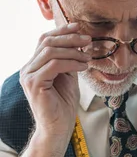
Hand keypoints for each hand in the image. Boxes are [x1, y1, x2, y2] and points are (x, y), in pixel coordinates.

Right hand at [20, 23, 90, 139]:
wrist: (58, 128)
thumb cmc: (63, 106)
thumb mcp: (68, 78)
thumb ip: (69, 61)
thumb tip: (79, 44)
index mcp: (34, 65)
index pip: (45, 40)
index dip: (62, 31)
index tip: (79, 28)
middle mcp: (28, 69)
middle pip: (47, 42)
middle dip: (70, 38)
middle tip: (88, 40)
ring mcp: (29, 76)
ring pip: (50, 52)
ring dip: (72, 51)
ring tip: (88, 56)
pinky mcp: (34, 84)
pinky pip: (54, 65)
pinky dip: (71, 63)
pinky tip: (83, 66)